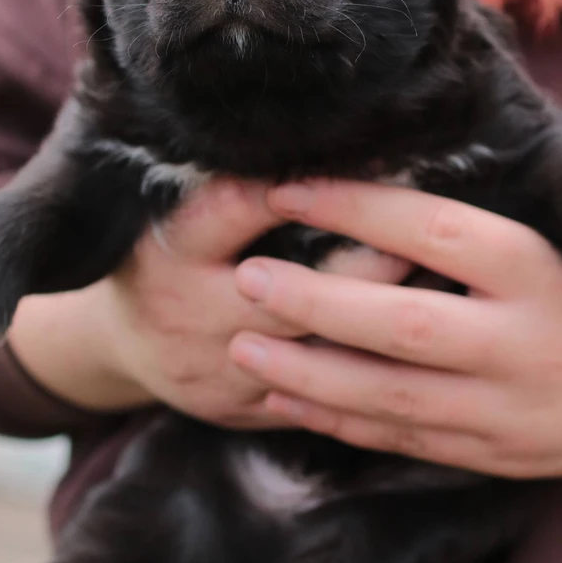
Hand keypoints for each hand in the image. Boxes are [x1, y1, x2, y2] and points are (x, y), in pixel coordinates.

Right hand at [9, 179, 404, 424]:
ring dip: (378, 330)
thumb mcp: (178, 214)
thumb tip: (332, 151)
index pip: (235, 210)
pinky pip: (316, 400)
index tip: (374, 165)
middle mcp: (192, 316)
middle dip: (366, 269)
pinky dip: (366, 375)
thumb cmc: (166, 258)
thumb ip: (237, 193)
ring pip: (315, 357)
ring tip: (440, 300)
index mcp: (173, 252)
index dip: (303, 189)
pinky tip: (415, 354)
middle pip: (292, 295)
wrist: (121, 347)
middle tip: (431, 244)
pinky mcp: (243, 411)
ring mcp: (218, 373)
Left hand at [227, 181, 561, 477]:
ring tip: (242, 346)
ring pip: (393, 396)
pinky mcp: (496, 457)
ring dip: (309, 375)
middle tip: (246, 280)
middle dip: (316, 304)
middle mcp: (527, 344)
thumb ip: (480, 220)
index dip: (357, 207)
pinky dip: (339, 421)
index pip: (436, 231)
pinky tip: (286, 398)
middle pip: (404, 327)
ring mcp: (511, 411)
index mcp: (542, 273)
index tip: (288, 185)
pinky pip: (404, 439)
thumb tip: (378, 161)